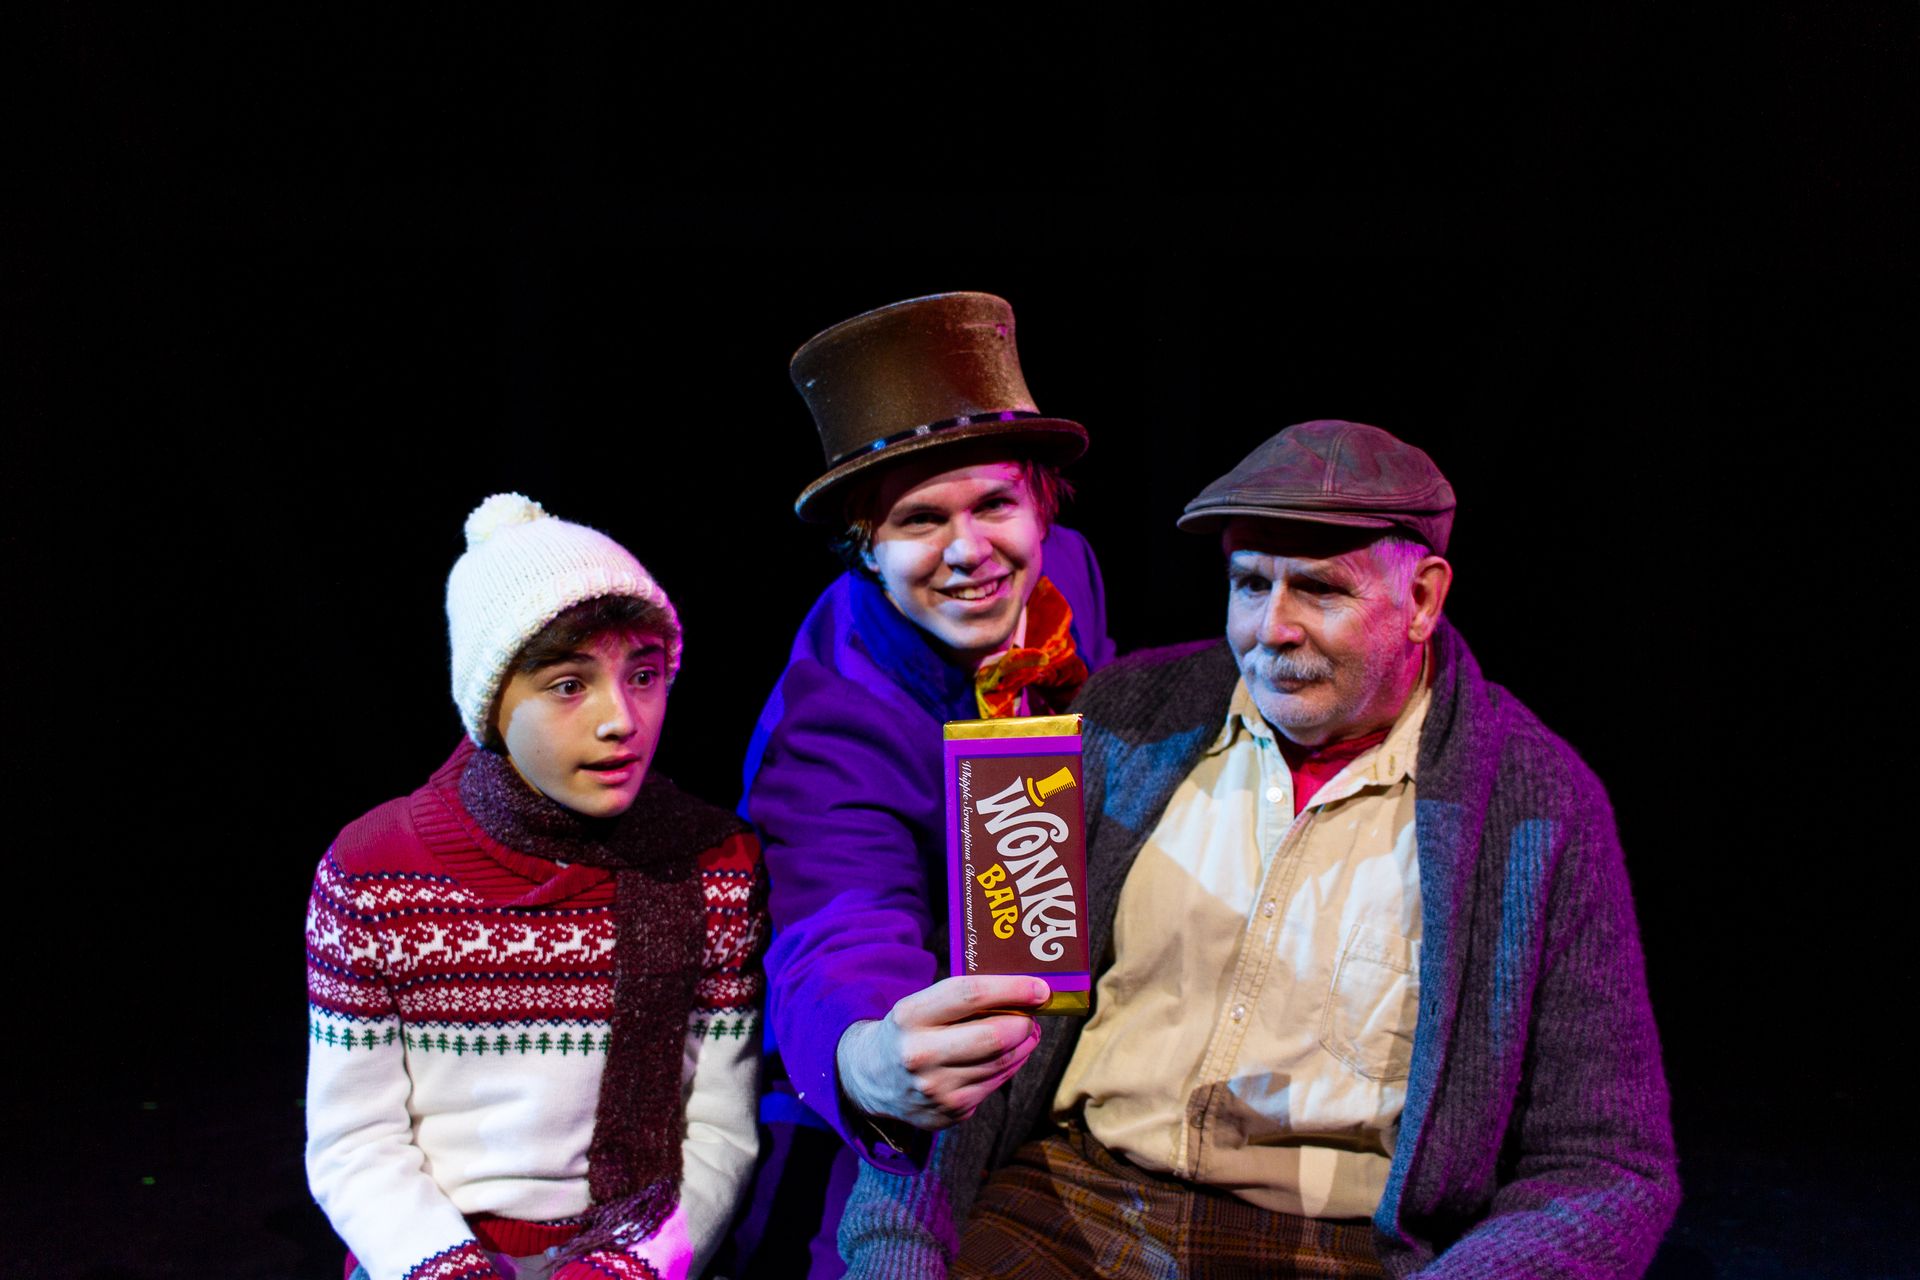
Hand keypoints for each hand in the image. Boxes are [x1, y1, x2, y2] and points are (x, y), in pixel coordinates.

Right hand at [836, 974, 1049, 1130]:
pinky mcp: (950, 1111)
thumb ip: (963, 1000)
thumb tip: (1022, 995)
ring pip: (1001, 1063)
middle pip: (994, 1036)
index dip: (1012, 989)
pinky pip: (995, 1084)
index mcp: (910, 1017)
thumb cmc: (908, 1031)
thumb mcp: (920, 1005)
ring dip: (1022, 1044)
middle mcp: (920, 1055)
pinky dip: (1009, 1066)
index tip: (1040, 988)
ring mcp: (936, 1089)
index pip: (970, 995)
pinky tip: (1008, 1055)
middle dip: (1024, 1023)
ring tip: (1025, 1031)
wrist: (870, 1078)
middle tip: (1033, 1014)